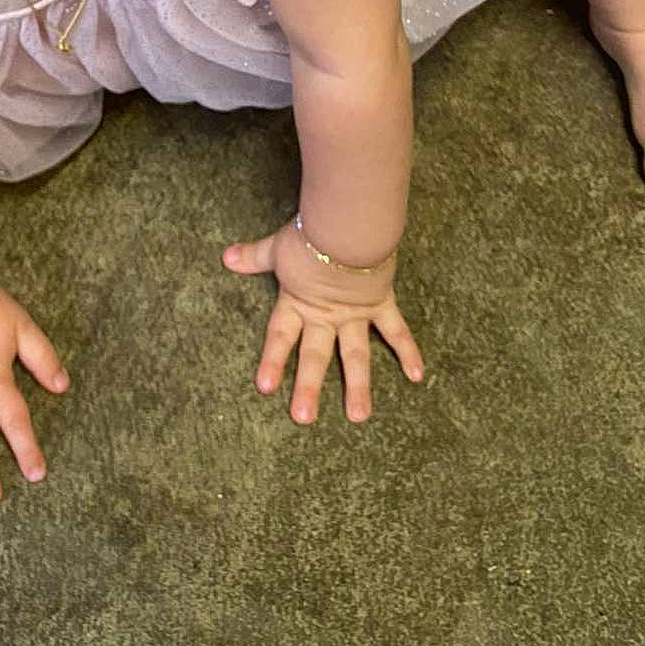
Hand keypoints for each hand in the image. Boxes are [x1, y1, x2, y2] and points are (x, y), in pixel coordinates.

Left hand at [222, 220, 422, 422]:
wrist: (349, 227)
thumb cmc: (311, 234)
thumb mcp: (277, 247)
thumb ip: (254, 256)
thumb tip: (226, 257)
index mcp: (299, 302)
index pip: (280, 336)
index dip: (273, 361)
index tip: (266, 389)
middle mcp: (326, 314)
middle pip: (315, 355)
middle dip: (309, 387)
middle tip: (304, 418)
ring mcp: (355, 313)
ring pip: (355, 355)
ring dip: (358, 386)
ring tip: (359, 416)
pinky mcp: (380, 303)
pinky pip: (396, 331)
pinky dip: (409, 351)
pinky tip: (418, 376)